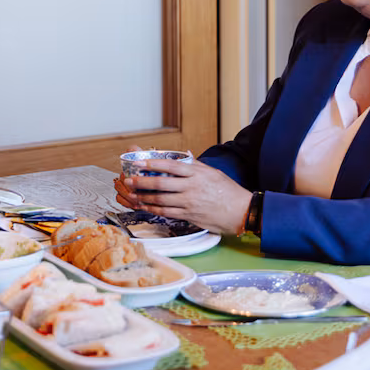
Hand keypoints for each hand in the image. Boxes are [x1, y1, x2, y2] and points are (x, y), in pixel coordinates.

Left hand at [114, 154, 252, 235]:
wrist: (240, 211)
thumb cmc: (228, 191)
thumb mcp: (212, 172)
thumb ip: (195, 164)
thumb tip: (184, 154)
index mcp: (197, 173)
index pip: (171, 165)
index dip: (153, 163)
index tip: (139, 162)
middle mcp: (191, 187)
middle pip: (161, 183)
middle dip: (142, 181)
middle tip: (129, 179)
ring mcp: (189, 202)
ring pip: (160, 199)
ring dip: (144, 197)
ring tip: (133, 194)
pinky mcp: (188, 215)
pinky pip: (166, 212)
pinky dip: (154, 209)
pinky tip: (146, 206)